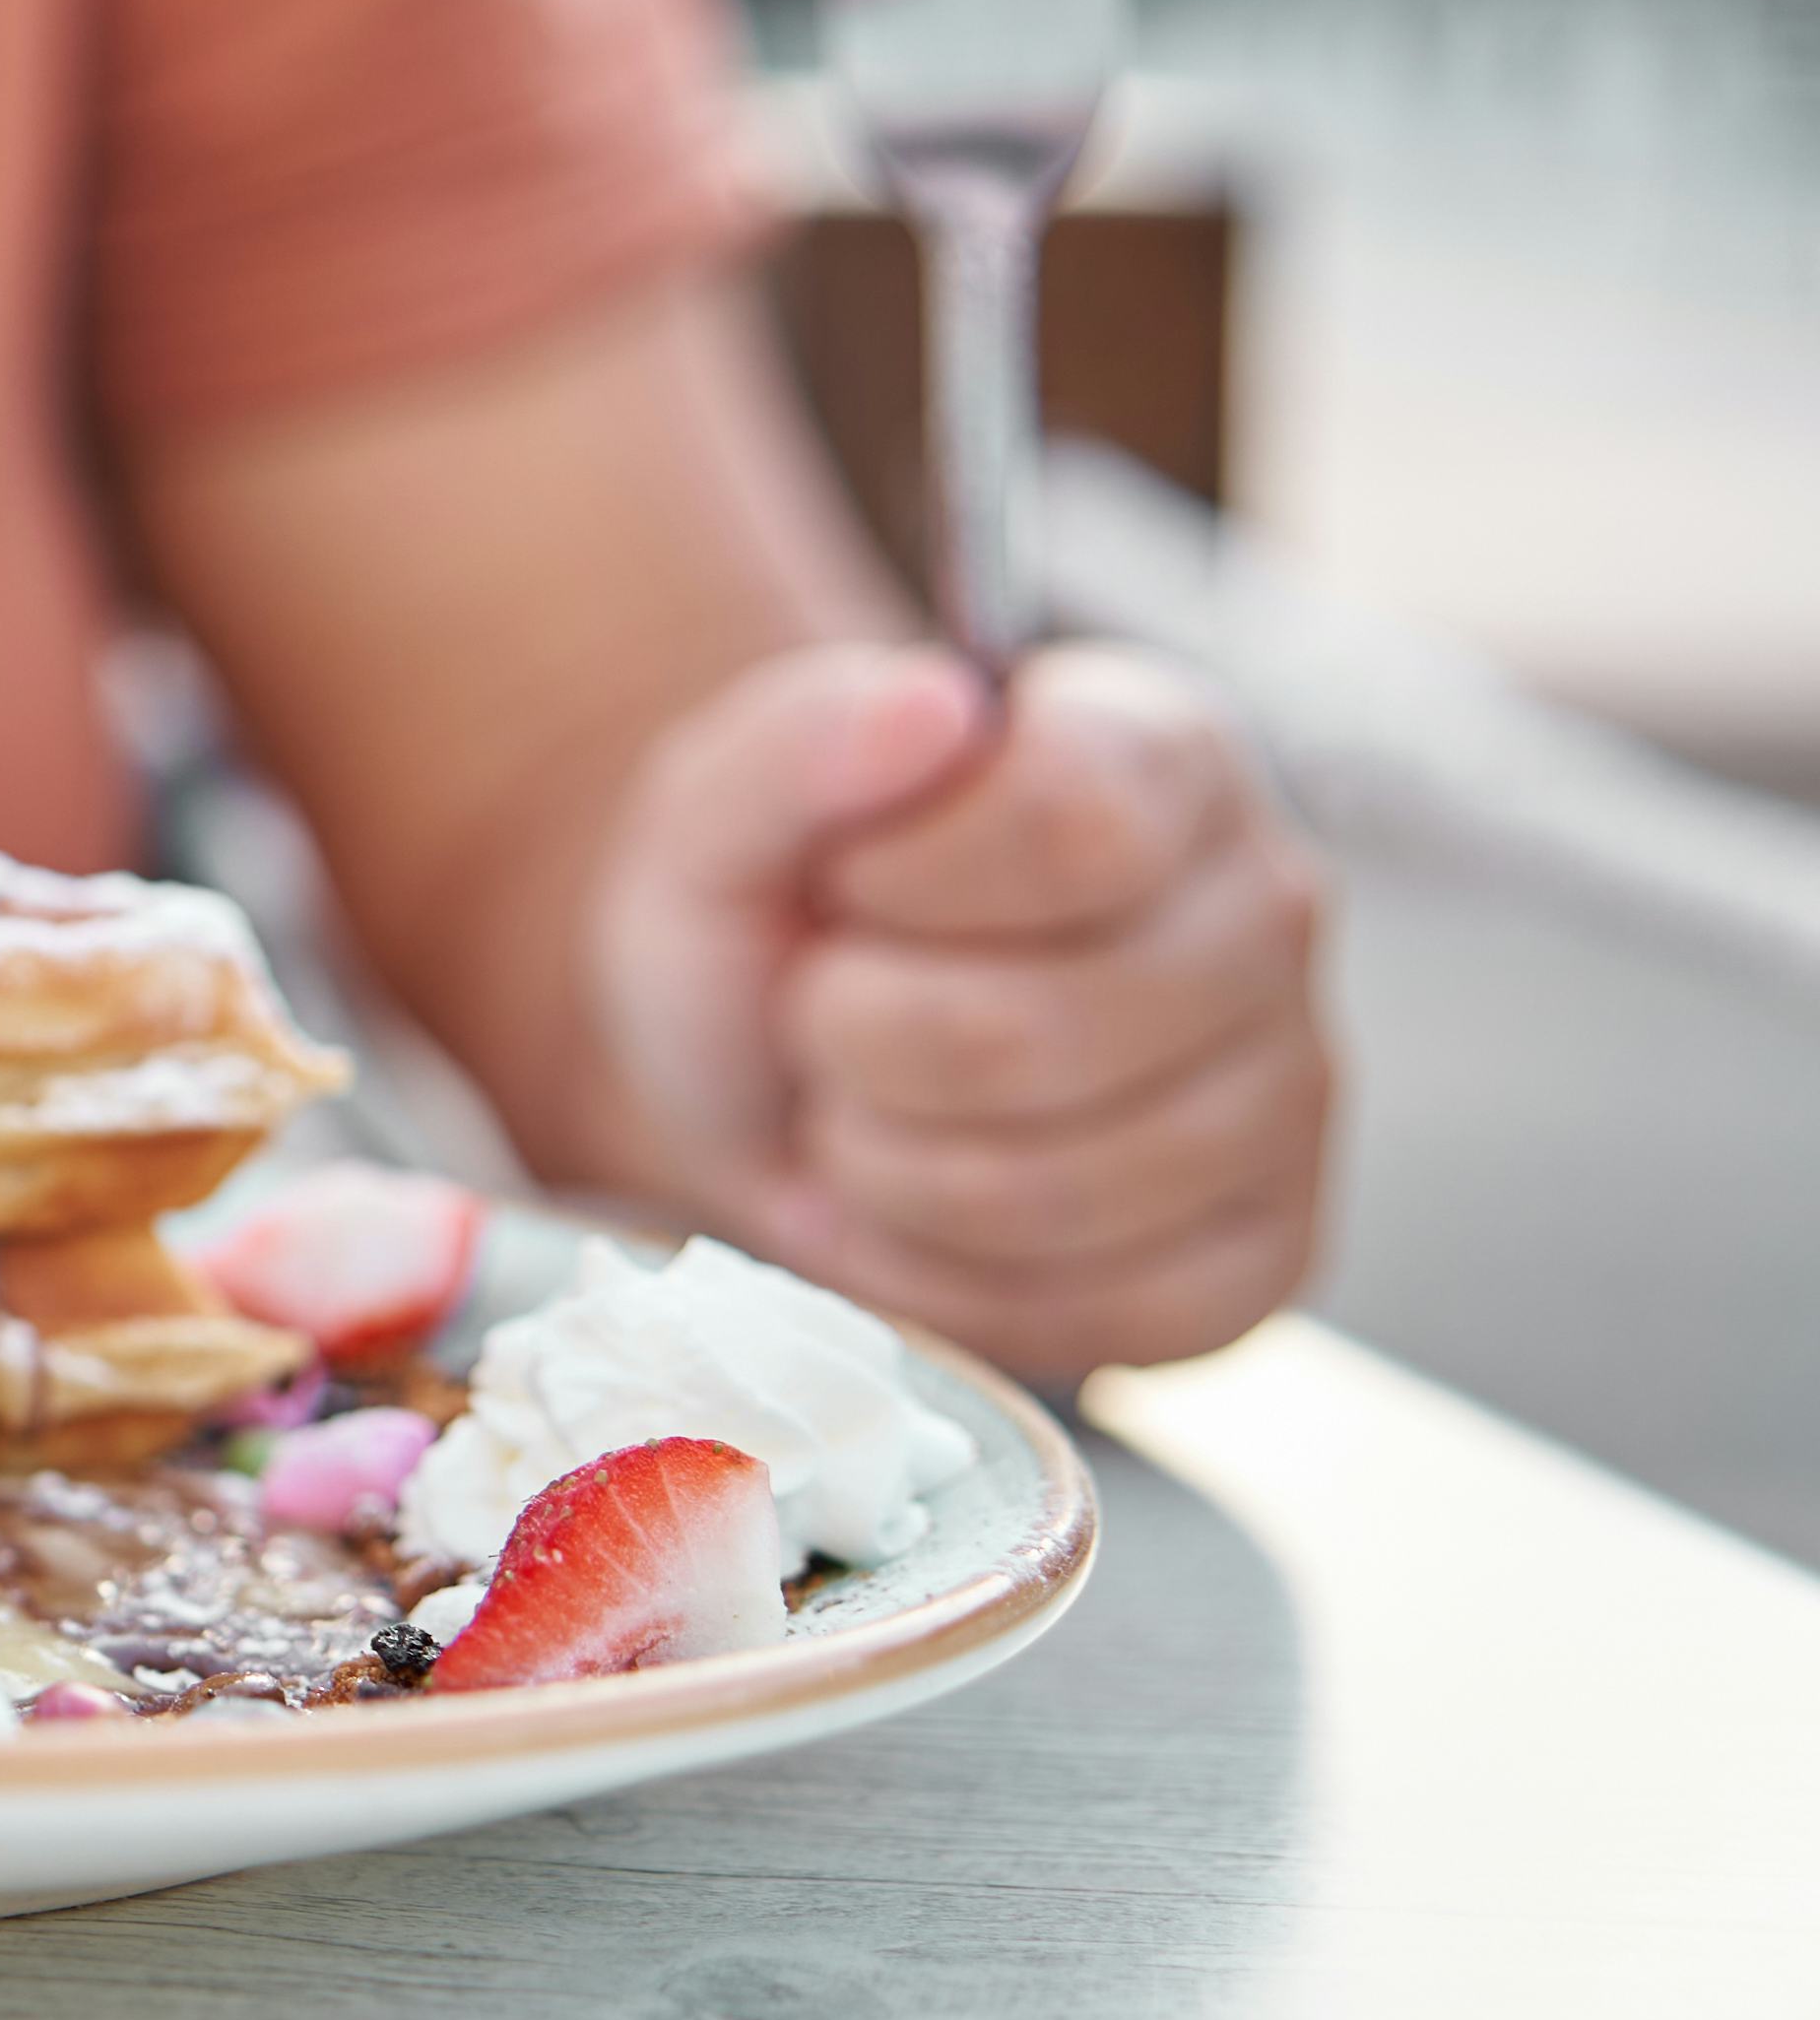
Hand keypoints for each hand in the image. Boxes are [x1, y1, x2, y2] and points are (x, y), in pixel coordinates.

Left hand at [586, 640, 1332, 1375]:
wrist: (769, 1074)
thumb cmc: (770, 919)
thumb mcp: (724, 805)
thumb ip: (805, 739)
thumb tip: (936, 706)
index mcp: (1160, 751)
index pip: (1072, 824)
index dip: (905, 883)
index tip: (846, 886)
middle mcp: (1268, 909)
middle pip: (1038, 1033)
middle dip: (856, 1045)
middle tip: (823, 1018)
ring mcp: (1294, 1089)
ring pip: (1059, 1189)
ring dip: (882, 1168)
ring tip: (854, 1109)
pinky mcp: (1273, 1251)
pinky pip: (1106, 1313)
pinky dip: (946, 1282)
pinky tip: (905, 1211)